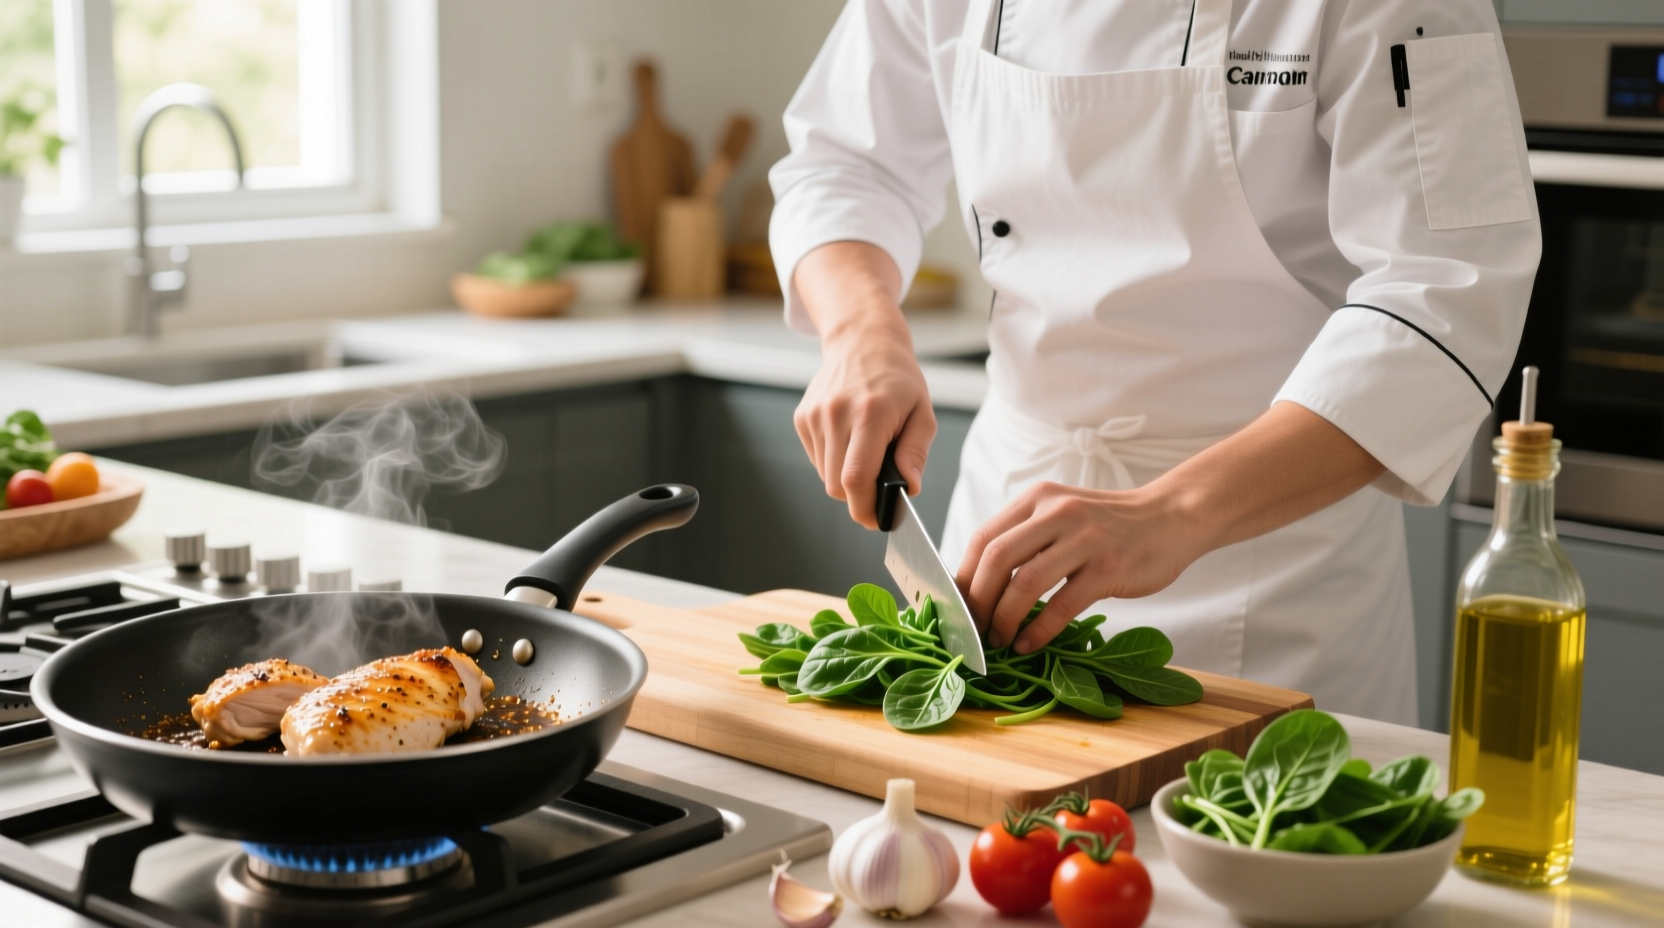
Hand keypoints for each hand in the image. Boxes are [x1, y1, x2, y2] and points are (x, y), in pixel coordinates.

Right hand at [792, 242, 935, 527]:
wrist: (862, 341)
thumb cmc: (898, 379)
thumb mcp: (922, 412)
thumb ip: (914, 452)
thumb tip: (909, 488)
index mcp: (870, 414)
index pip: (856, 477)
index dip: (864, 507)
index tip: (876, 519)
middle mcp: (836, 414)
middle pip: (837, 485)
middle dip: (858, 498)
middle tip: (878, 495)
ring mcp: (815, 416)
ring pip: (826, 475)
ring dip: (846, 479)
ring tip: (866, 455)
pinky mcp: (802, 418)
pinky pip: (817, 459)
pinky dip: (834, 462)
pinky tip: (849, 441)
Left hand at [956, 482, 1207, 654]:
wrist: (1172, 517)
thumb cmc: (1111, 525)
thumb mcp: (1062, 514)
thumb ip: (1027, 537)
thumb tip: (980, 582)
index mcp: (1038, 499)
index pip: (983, 538)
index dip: (964, 576)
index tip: (957, 606)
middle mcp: (1057, 513)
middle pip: (996, 559)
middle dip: (978, 600)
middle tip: (973, 628)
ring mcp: (1084, 540)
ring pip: (1024, 583)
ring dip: (1004, 618)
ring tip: (998, 639)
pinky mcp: (1108, 568)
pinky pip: (1062, 605)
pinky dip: (1039, 630)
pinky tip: (1029, 644)